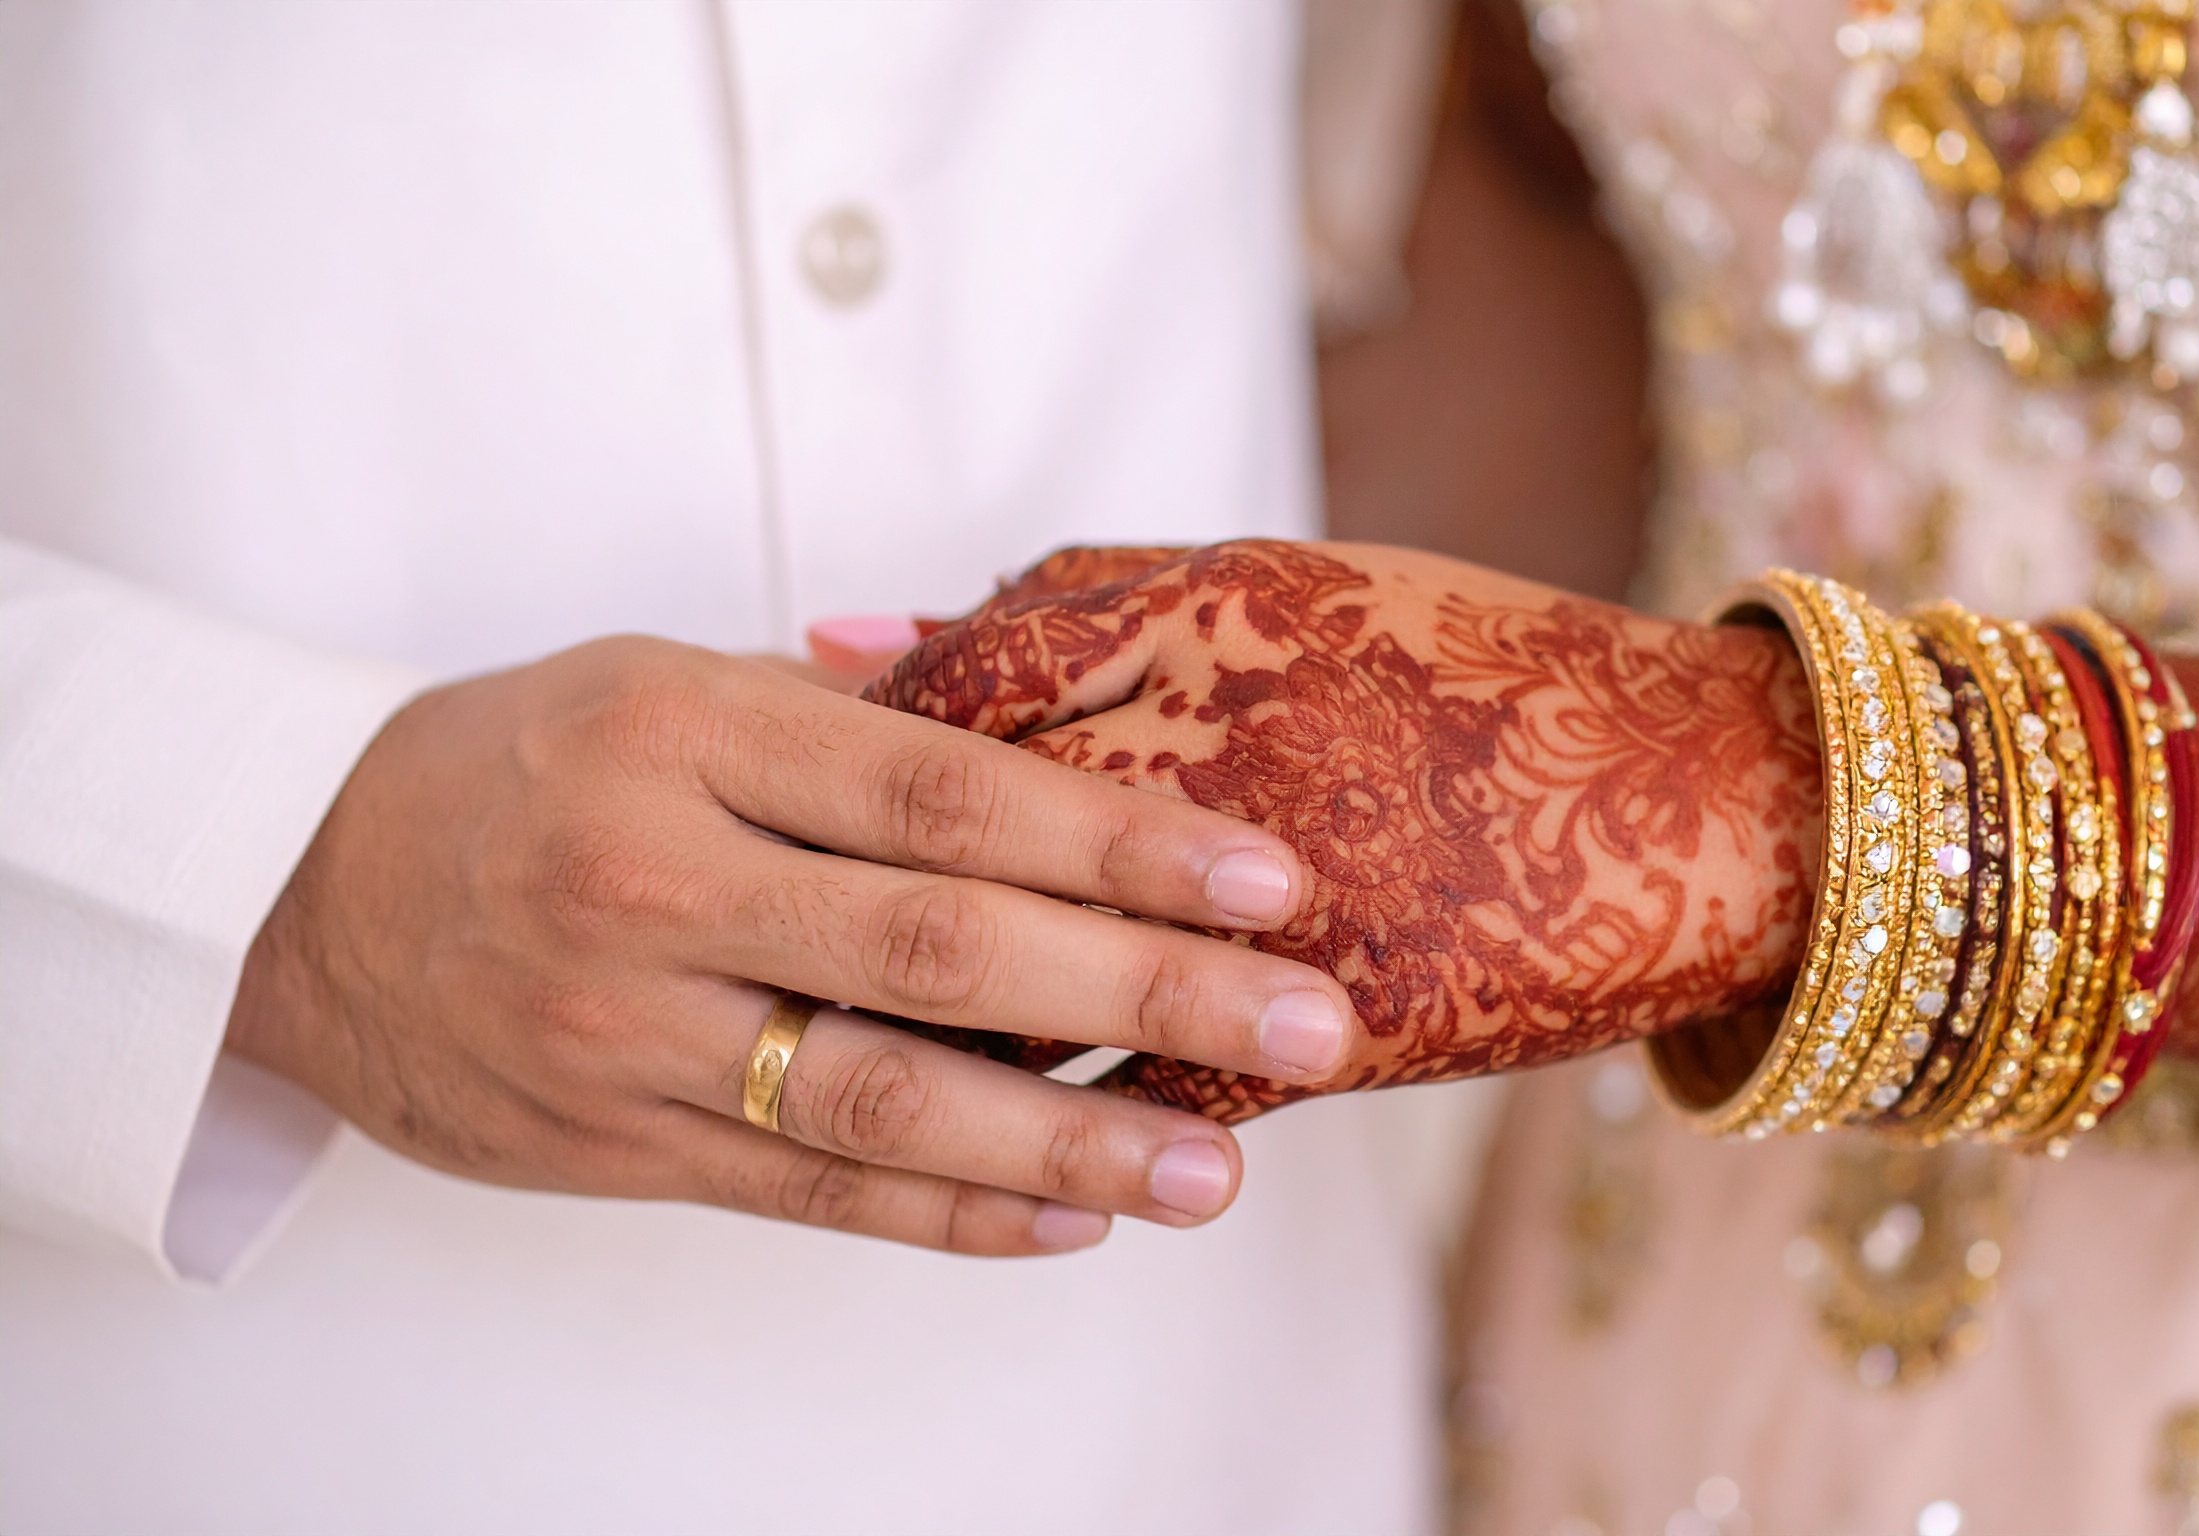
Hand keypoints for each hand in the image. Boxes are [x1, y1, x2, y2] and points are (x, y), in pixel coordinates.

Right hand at [223, 635, 1361, 1254]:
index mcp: (686, 734)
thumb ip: (852, 711)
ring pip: (882, 1099)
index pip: (943, 790)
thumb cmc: (528, 760)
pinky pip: (809, 1191)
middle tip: (1309, 1027)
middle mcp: (655, 881)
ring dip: (1071, 1140)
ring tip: (1217, 1167)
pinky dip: (951, 1209)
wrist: (296, 894)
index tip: (1266, 877)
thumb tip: (1059, 698)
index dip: (1118, 838)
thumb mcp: (664, 684)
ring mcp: (627, 1030)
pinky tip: (1073, 1222)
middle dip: (1148, 994)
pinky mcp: (610, 1146)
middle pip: (943, 949)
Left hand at [869, 540, 1818, 1120]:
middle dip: (836, 909)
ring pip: (1024, 991)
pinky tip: (992, 1114)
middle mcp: (1205, 774)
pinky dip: (1056, 1104)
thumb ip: (1063, 602)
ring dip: (918, 1019)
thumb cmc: (1476, 662)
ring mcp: (1259, 915)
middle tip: (760, 931)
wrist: (1695, 798)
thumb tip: (847, 642)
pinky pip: (1139, 1091)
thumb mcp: (1270, 582)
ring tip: (831, 1028)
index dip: (839, 762)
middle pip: (952, 863)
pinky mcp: (1323, 1037)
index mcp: (1187, 639)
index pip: (941, 711)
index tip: (782, 795)